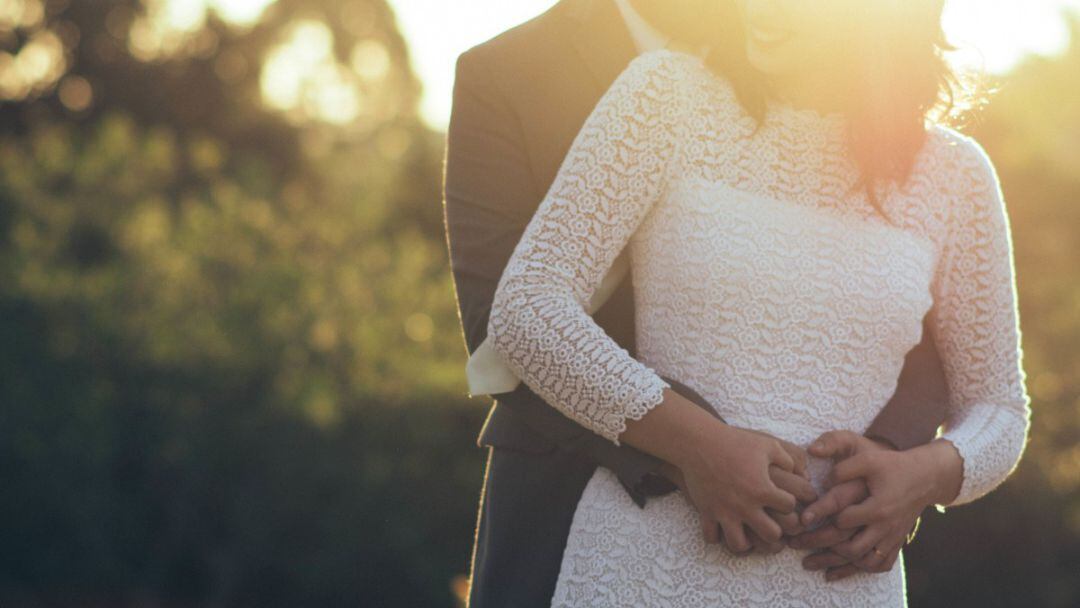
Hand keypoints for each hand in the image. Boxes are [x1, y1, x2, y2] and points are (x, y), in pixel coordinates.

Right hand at [666, 422, 817, 555]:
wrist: (698, 442)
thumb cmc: (735, 441)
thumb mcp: (768, 444)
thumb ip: (788, 459)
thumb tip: (800, 473)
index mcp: (762, 489)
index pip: (790, 507)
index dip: (790, 502)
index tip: (783, 497)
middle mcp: (745, 505)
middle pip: (772, 534)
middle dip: (776, 530)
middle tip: (771, 521)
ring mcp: (725, 512)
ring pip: (740, 545)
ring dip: (747, 541)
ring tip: (748, 531)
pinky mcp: (706, 512)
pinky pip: (711, 538)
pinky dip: (718, 536)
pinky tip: (723, 526)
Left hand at [797, 431, 956, 579]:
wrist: (926, 477)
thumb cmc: (893, 465)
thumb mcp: (869, 459)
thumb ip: (844, 468)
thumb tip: (822, 479)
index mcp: (878, 507)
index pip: (844, 520)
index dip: (822, 518)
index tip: (802, 519)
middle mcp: (885, 527)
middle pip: (852, 547)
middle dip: (821, 548)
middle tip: (796, 544)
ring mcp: (892, 537)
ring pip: (864, 561)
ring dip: (838, 564)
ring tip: (811, 562)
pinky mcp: (897, 542)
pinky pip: (880, 564)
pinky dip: (860, 568)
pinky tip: (840, 569)